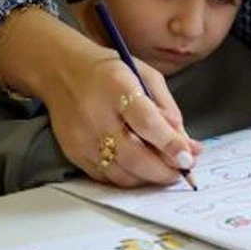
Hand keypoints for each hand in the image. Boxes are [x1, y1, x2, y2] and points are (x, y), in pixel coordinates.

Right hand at [43, 50, 198, 187]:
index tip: (188, 158)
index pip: (147, 122)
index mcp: (118, 87)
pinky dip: (128, 178)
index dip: (170, 144)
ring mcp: (82, 138)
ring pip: (121, 173)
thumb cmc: (110, 71)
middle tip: (182, 170)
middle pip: (134, 156)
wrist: (62, 71)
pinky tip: (141, 169)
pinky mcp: (73, 153)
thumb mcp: (146, 76)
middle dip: (164, 170)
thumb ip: (167, 108)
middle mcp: (96, 115)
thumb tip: (185, 143)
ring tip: (165, 171)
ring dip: (148, 178)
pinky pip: (105, 176)